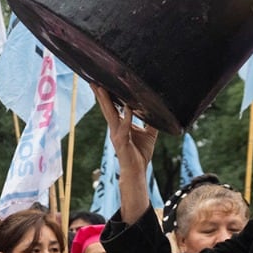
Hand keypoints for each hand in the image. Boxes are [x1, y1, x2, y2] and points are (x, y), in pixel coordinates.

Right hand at [95, 85, 159, 224]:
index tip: (103, 83)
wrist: (137, 171)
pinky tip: (129, 108)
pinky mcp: (122, 142)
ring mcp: (117, 135)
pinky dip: (127, 117)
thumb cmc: (140, 154)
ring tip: (101, 89)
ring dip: (106, 101)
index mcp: (120, 126)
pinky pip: (125, 127)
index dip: (107, 96)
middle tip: (94, 81)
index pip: (112, 108)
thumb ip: (150, 122)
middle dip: (101, 95)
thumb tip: (158, 110)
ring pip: (110, 115)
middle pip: (107, 108)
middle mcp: (115, 128)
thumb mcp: (149, 134)